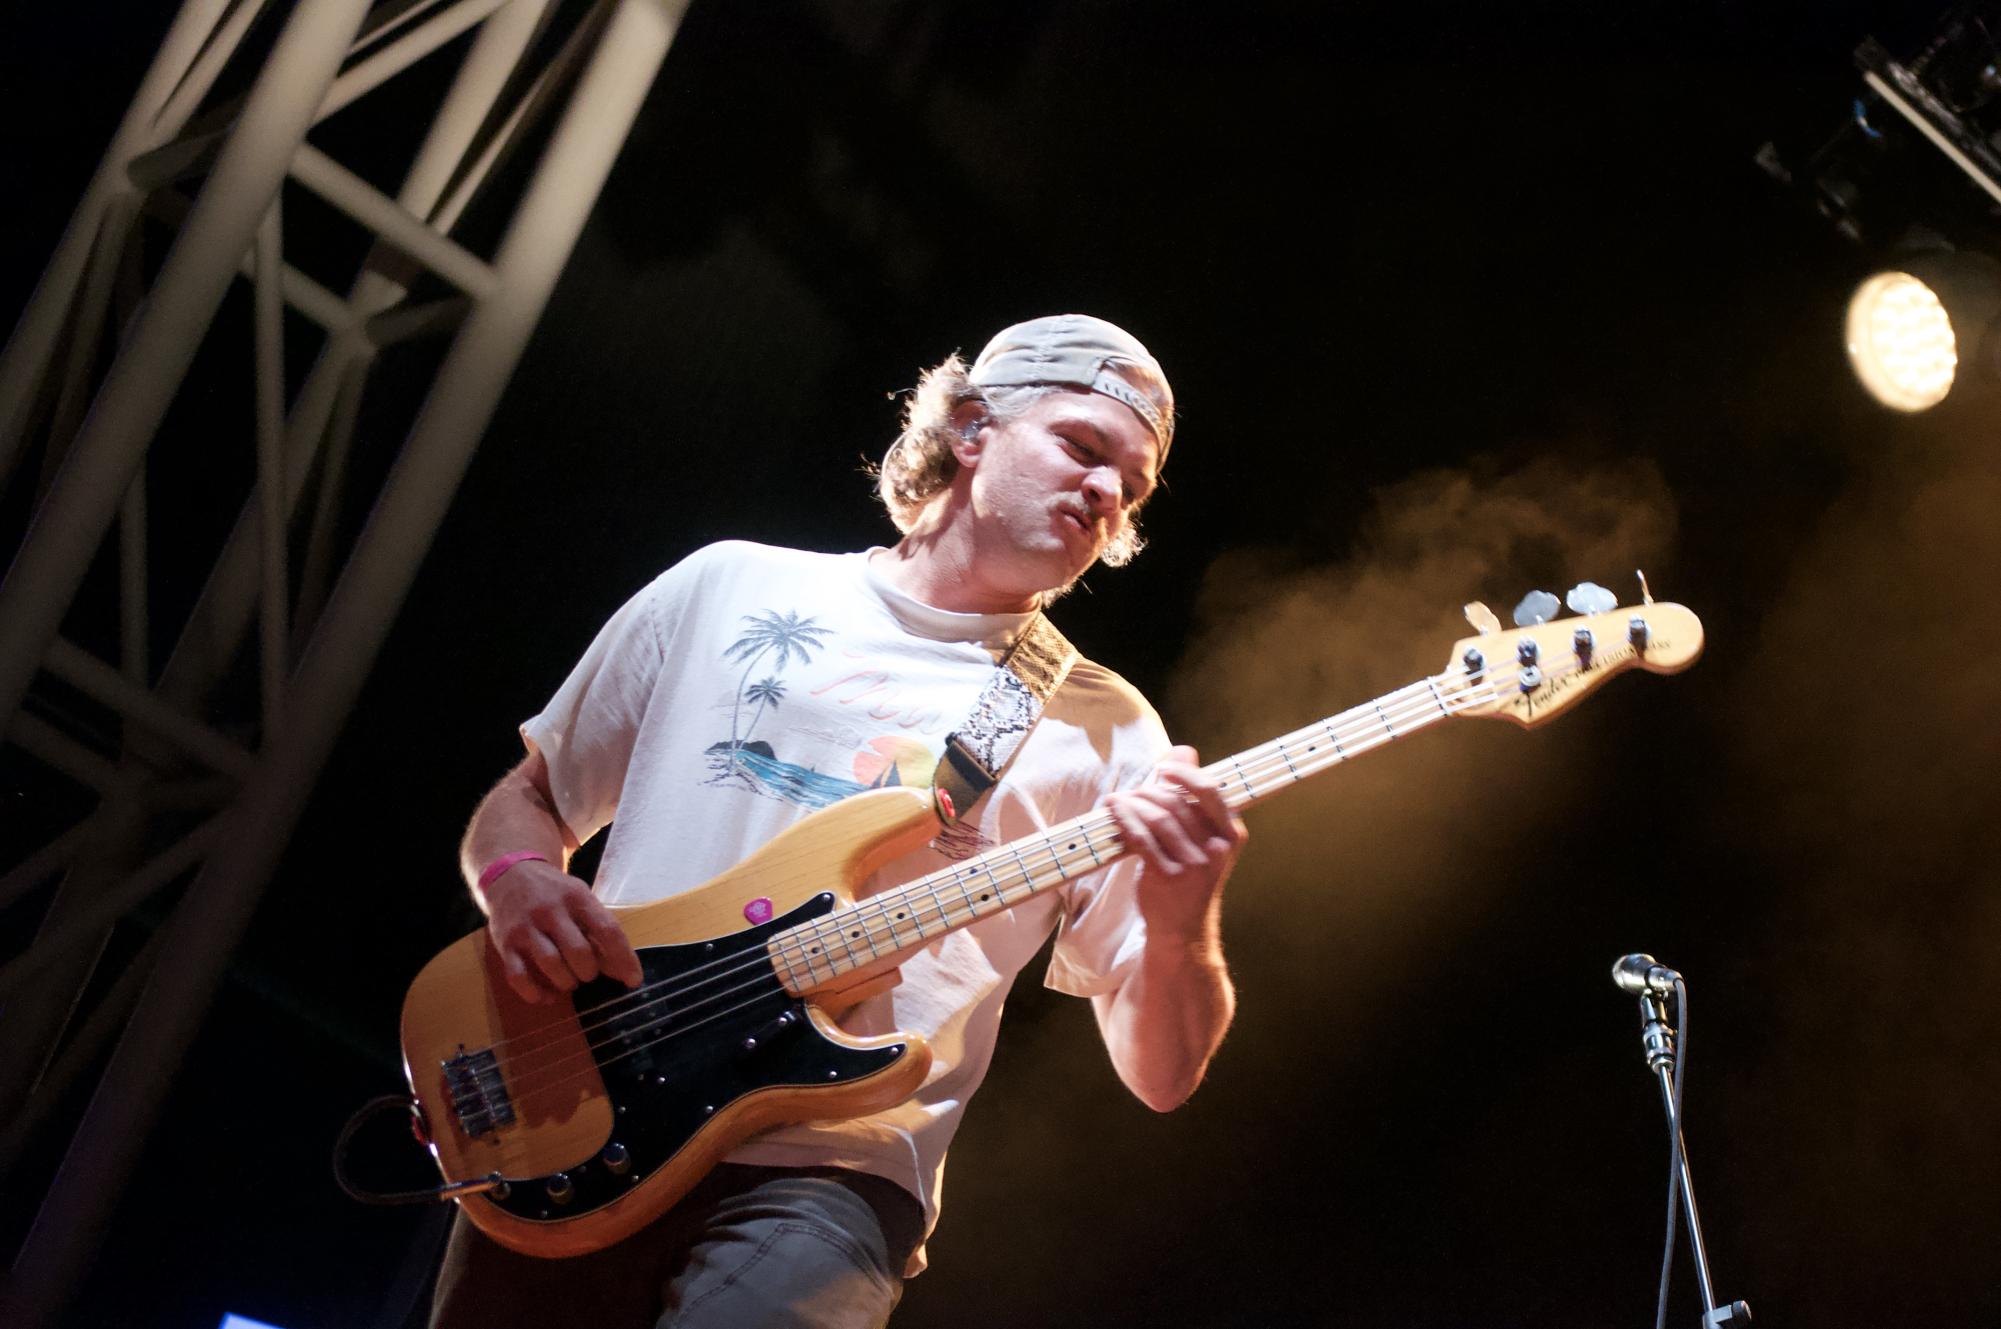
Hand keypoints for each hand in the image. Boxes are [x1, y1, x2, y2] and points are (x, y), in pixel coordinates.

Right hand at [482, 859, 642, 1003]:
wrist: (509, 874)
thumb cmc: (554, 893)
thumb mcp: (580, 898)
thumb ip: (599, 929)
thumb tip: (623, 969)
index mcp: (577, 897)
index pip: (607, 930)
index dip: (624, 958)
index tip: (633, 980)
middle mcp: (550, 910)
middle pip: (578, 952)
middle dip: (589, 972)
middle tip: (588, 973)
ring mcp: (525, 927)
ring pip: (550, 965)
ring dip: (566, 982)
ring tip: (570, 981)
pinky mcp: (504, 944)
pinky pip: (518, 977)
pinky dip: (536, 993)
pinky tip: (548, 996)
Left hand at [1103, 745, 1247, 940]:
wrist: (1183, 930)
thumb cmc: (1191, 878)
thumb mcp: (1203, 839)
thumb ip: (1194, 796)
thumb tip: (1185, 749)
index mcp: (1231, 835)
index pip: (1210, 790)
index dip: (1183, 773)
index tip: (1162, 769)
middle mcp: (1216, 848)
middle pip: (1177, 802)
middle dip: (1148, 790)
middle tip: (1131, 792)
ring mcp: (1193, 864)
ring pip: (1157, 817)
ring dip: (1131, 803)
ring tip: (1116, 800)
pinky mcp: (1167, 876)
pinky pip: (1140, 838)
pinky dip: (1123, 820)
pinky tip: (1112, 812)